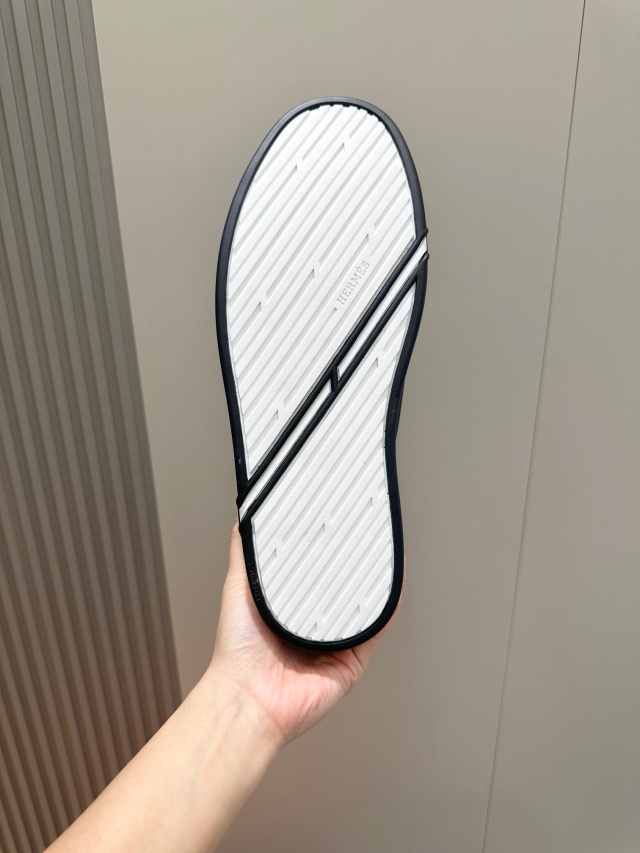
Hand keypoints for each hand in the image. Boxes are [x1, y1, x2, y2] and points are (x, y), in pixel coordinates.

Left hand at [210, 519, 388, 744]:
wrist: (248, 697)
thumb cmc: (237, 650)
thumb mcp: (238, 586)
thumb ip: (243, 551)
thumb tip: (243, 514)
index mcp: (289, 605)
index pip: (314, 568)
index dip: (325, 545)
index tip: (335, 519)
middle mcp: (313, 623)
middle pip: (340, 586)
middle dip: (352, 561)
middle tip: (363, 530)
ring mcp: (335, 641)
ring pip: (362, 605)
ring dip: (374, 580)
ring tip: (383, 550)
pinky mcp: (352, 660)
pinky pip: (375, 630)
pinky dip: (386, 607)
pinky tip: (393, 584)